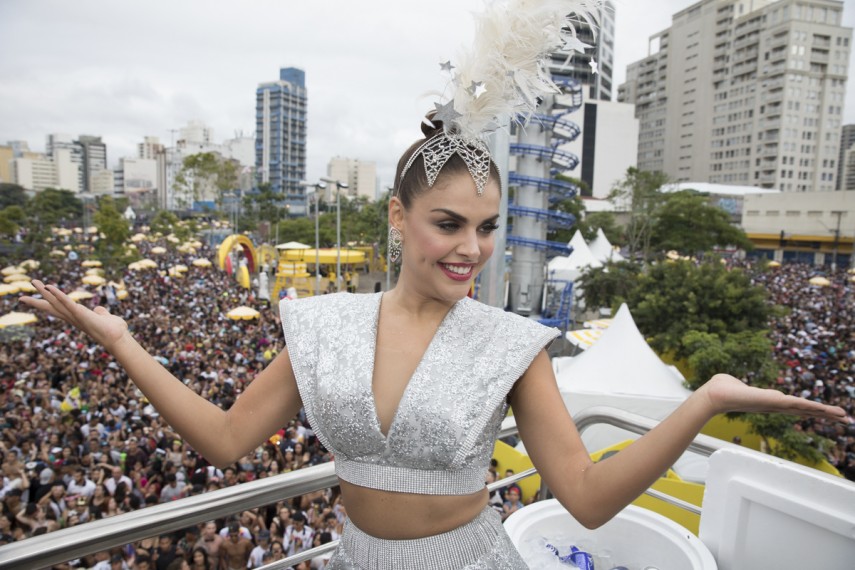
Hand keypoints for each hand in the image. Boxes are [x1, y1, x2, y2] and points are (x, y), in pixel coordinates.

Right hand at [21, 281, 128, 350]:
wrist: (119, 338)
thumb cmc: (114, 330)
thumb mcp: (106, 318)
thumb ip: (101, 313)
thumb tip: (99, 310)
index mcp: (77, 317)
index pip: (59, 309)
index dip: (48, 303)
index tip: (39, 298)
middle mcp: (73, 317)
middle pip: (51, 308)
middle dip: (36, 302)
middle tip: (21, 297)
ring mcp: (75, 316)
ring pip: (55, 303)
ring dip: (44, 292)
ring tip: (33, 282)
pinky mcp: (80, 313)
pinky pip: (67, 302)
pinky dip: (58, 294)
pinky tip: (49, 286)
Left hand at [699, 374, 847, 420]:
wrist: (714, 395)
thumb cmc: (720, 389)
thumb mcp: (734, 384)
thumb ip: (738, 384)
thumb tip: (731, 383)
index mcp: (769, 401)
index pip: (794, 406)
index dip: (810, 409)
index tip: (824, 412)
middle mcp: (775, 406)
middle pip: (804, 411)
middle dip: (824, 414)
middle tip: (843, 418)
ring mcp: (774, 405)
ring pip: (804, 409)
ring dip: (824, 412)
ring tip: (842, 416)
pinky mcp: (772, 402)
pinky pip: (796, 404)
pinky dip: (811, 407)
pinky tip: (825, 410)